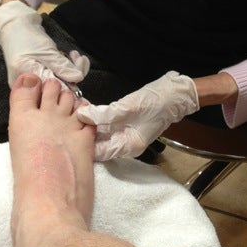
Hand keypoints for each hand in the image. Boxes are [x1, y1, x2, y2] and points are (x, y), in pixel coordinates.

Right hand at [0, 0, 89, 87]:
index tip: (80, 72)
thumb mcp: (46, 51)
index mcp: (26, 82)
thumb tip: (78, 78)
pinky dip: (65, 68)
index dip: (70, 84)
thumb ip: (61, 66)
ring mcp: (34, 83)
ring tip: (76, 55)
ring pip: (59, 83)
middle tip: (80, 60)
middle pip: (56, 90)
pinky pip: (55, 78)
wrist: (15, 27)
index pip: (53, 91)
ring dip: (71, 70)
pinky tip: (71, 58)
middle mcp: (28, 88)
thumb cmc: (27, 37)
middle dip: (72, 75)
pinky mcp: (39, 78)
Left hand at [77, 72, 198, 160]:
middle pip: (99, 144)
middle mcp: (126, 145)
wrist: (176, 94)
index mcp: (128, 146)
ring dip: (90, 124)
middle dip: (84, 132)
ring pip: (102, 134)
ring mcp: (127, 135)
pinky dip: (98, 119)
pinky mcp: (127, 125)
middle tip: (70, 118)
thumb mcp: (128, 107)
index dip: (83, 142)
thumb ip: (104, 114)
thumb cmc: (157, 101)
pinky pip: (108, 126)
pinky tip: (88, 109)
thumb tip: (83, 115)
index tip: (70, 129)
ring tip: (78, 112)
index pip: (99, 152)